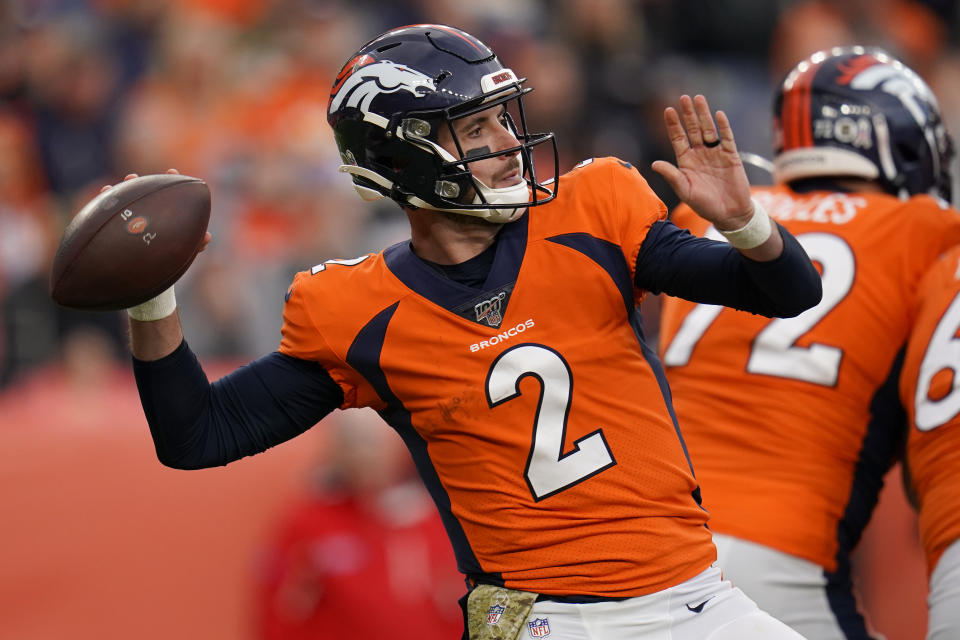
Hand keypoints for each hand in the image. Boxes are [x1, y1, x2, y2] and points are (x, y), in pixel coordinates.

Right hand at [100, 169, 212, 250]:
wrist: (147, 271)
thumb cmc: (168, 257)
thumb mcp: (182, 250)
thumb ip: (194, 243)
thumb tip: (207, 238)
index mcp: (164, 213)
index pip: (167, 193)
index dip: (169, 181)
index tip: (172, 172)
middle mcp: (146, 211)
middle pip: (142, 192)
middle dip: (138, 184)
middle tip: (132, 178)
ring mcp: (129, 217)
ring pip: (123, 201)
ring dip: (118, 193)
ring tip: (111, 189)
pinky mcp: (114, 226)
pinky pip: (105, 214)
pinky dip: (104, 204)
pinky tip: (102, 196)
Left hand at [651, 95, 753, 229]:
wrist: (730, 213)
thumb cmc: (704, 204)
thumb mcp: (685, 191)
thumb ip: (672, 176)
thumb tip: (655, 164)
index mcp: (686, 162)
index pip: (678, 139)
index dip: (673, 125)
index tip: (668, 110)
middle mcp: (700, 154)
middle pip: (693, 130)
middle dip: (688, 114)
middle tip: (683, 97)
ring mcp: (715, 154)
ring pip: (708, 129)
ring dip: (703, 115)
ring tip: (698, 99)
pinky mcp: (731, 156)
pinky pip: (727, 138)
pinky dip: (723, 126)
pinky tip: (718, 114)